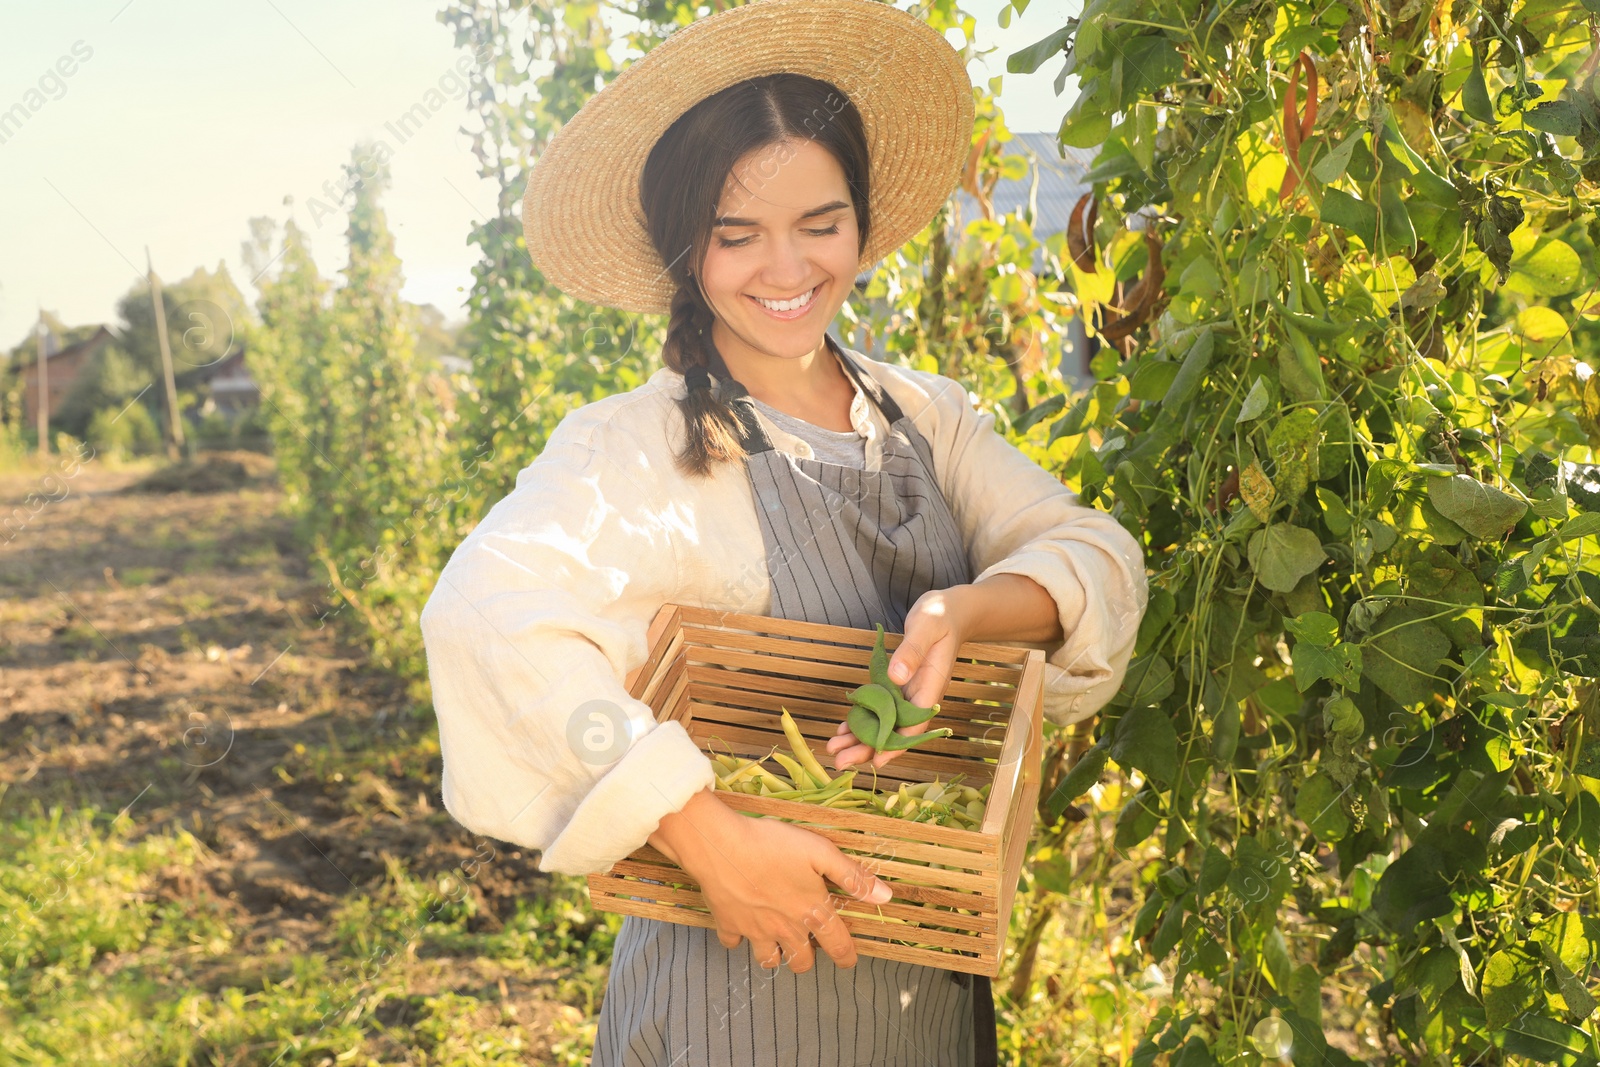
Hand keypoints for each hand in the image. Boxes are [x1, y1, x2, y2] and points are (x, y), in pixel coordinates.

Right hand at [648, 788, 893, 972]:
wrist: (721, 846)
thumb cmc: (773, 844)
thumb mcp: (820, 852)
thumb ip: (852, 876)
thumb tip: (885, 897)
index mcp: (811, 911)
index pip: (837, 945)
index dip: (847, 956)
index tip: (849, 961)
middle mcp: (785, 928)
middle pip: (802, 962)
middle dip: (808, 958)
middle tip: (809, 947)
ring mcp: (755, 930)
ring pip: (769, 960)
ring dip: (776, 955)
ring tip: (778, 941)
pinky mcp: (728, 924)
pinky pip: (734, 943)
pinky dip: (739, 939)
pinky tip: (742, 924)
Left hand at [825, 587, 969, 771]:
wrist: (949, 611)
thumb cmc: (940, 616)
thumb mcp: (927, 627)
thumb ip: (912, 651)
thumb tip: (896, 677)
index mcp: (930, 686)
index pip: (914, 723)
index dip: (896, 743)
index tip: (877, 760)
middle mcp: (918, 696)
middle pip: (894, 730)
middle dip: (868, 747)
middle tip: (840, 762)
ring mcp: (907, 693)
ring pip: (883, 723)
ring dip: (859, 738)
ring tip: (833, 749)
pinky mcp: (897, 686)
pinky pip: (879, 708)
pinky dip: (861, 719)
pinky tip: (842, 730)